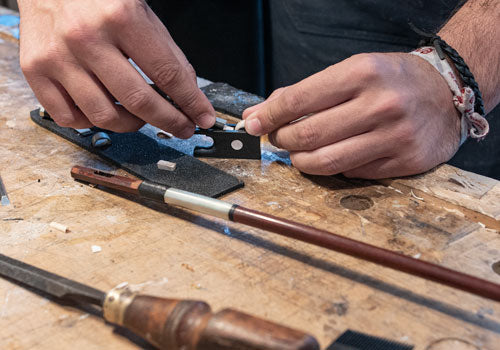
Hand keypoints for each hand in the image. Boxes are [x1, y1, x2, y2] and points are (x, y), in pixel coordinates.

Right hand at [18, 0, 214, 137]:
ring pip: (103, 116)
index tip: (202, 117)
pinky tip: (105, 110)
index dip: (190, 102)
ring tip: (141, 116)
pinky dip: (93, 122)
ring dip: (132, 124)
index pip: (166, 73)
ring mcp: (58, 57)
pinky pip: (69, 117)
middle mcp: (86, 38)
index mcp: (119, 17)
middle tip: (182, 127)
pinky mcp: (35, 71)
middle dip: (169, 121)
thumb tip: (188, 94)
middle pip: (137, 101)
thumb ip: (166, 53)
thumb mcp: (141, 13)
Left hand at [242, 53, 461, 177]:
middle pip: (306, 135)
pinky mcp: (403, 162)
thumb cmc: (392, 80)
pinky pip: (350, 173)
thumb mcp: (351, 71)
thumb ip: (304, 93)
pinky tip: (336, 154)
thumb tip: (258, 113)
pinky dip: (333, 166)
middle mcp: (379, 105)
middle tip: (279, 137)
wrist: (448, 92)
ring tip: (299, 150)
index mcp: (361, 73)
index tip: (252, 124)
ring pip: (324, 162)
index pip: (297, 100)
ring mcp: (394, 136)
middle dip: (281, 139)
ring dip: (300, 159)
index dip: (267, 116)